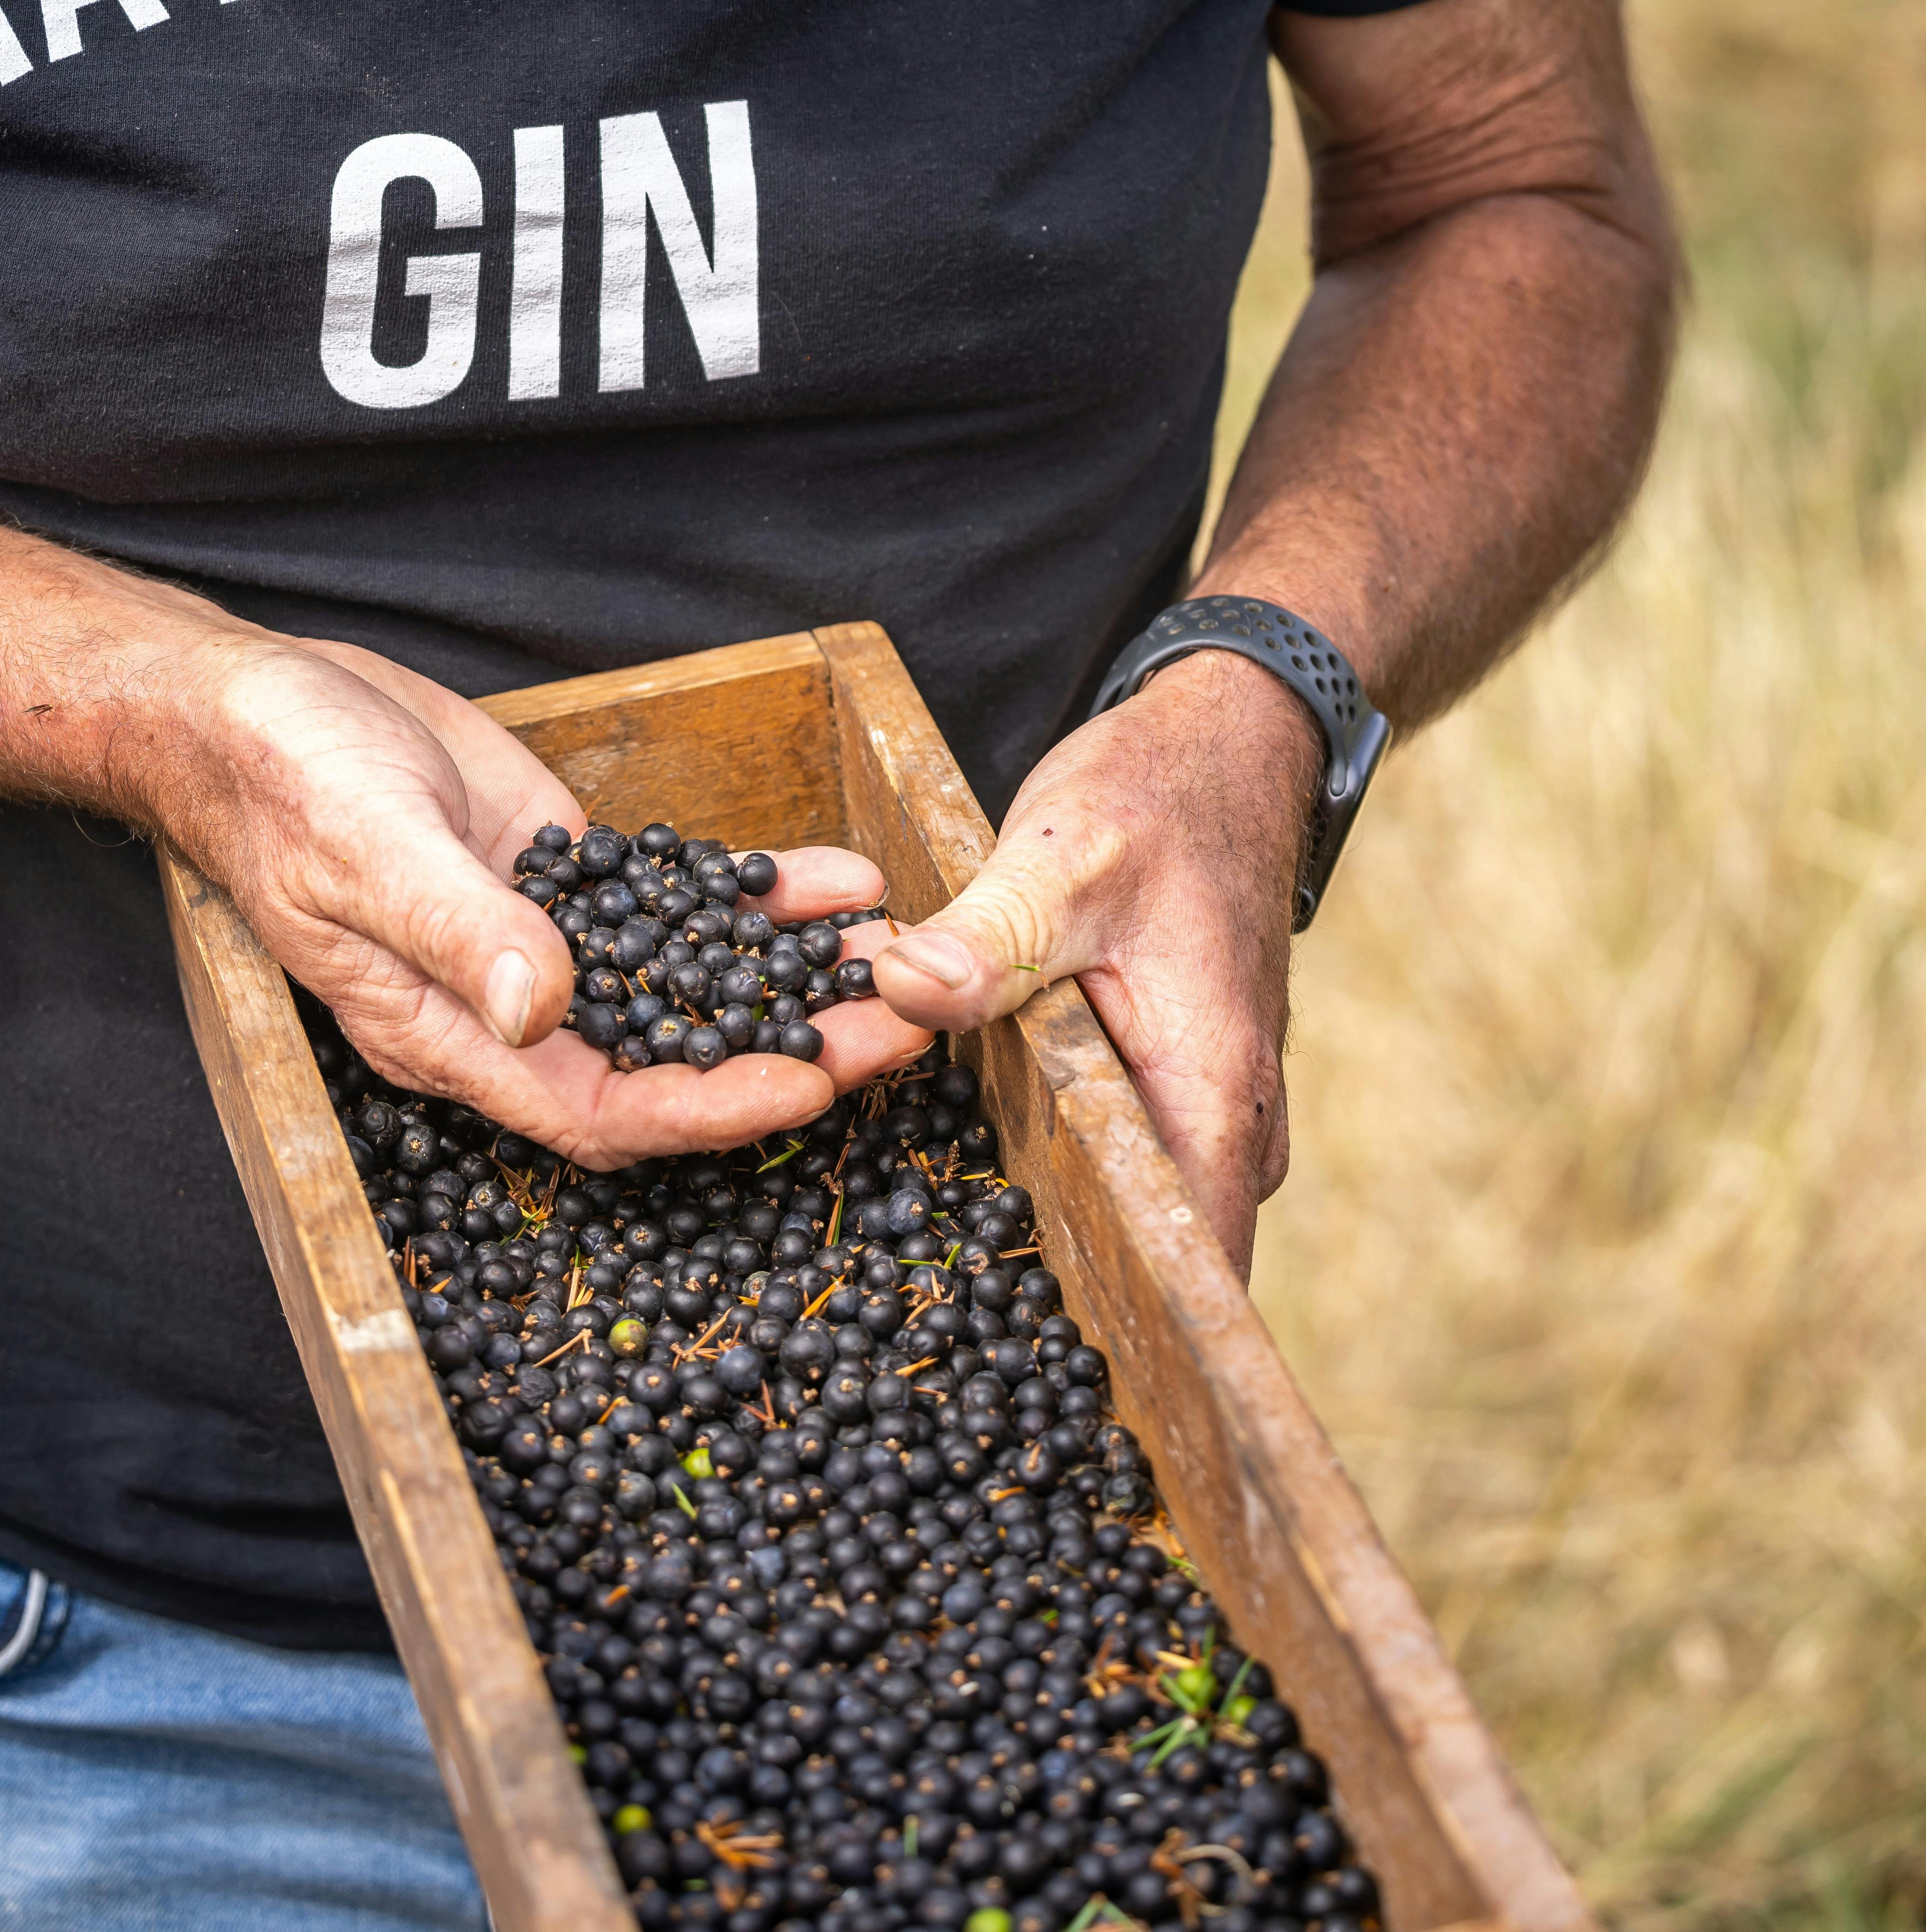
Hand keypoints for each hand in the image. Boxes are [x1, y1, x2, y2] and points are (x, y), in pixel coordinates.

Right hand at [141, 631, 931, 1167]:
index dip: (711, 1109)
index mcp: (453, 1038)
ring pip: (693, 985)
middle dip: (792, 1050)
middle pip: (673, 1061)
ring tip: (898, 955)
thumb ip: (461, 931)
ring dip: (793, 978)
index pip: (605, 1110)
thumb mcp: (371, 850)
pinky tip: (835, 878)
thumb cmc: (286, 785)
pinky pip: (679, 904)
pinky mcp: (565, 873)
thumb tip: (550, 1005)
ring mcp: (546, 941)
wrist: (256, 710)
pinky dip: (756, 898)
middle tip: (905, 1024)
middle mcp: (511, 1007)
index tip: (811, 1087)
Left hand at [867, 650, 1321, 1276]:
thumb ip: (989, 935)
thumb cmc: (1157, 800)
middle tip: (928, 1335)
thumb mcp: (1061, 860)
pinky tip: (956, 1162)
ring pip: (1126, 1206)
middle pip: (1147, 1254)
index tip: (1027, 1379)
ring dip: (1041, 1224)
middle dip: (1050, 1295)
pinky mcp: (1168, 1082)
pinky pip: (1113, 1154)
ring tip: (922, 1272)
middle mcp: (1225, 1124)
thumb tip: (900, 988)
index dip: (1118, 1333)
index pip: (1185, 1267)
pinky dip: (1045, 1161)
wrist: (1224, 747)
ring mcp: (1202, 1108)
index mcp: (1212, 1096)